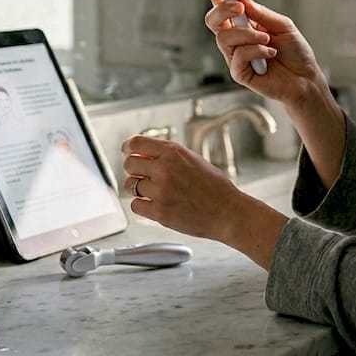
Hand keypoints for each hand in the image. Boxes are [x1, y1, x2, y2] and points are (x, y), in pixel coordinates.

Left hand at [121, 134, 244, 240]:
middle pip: (129, 164)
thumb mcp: (194, 160)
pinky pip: (135, 205)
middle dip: (133, 170)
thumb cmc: (215, 188)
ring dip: (137, 189)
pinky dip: (142, 205)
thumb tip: (145, 154)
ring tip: (152, 192)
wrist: (228, 212)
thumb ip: (169, 156)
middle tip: (141, 175)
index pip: (136, 143)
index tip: (127, 152)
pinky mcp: (159, 212)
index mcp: (174, 152)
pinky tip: (154, 204)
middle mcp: (165, 169)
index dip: (128, 148)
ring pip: (130, 185)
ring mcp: (161, 191)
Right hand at [204, 0, 326, 104]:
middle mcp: (237, 40)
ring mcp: (236, 57)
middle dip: (223, 10)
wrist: (305, 78)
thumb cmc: (295, 53)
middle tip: (240, 8)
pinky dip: (257, 51)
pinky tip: (270, 53)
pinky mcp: (239, 73)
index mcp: (245, 25)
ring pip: (224, 38)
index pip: (224, 9)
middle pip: (213, 21)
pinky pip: (238, 56)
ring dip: (248, 34)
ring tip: (268, 39)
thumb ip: (260, 13)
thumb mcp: (282, 25)